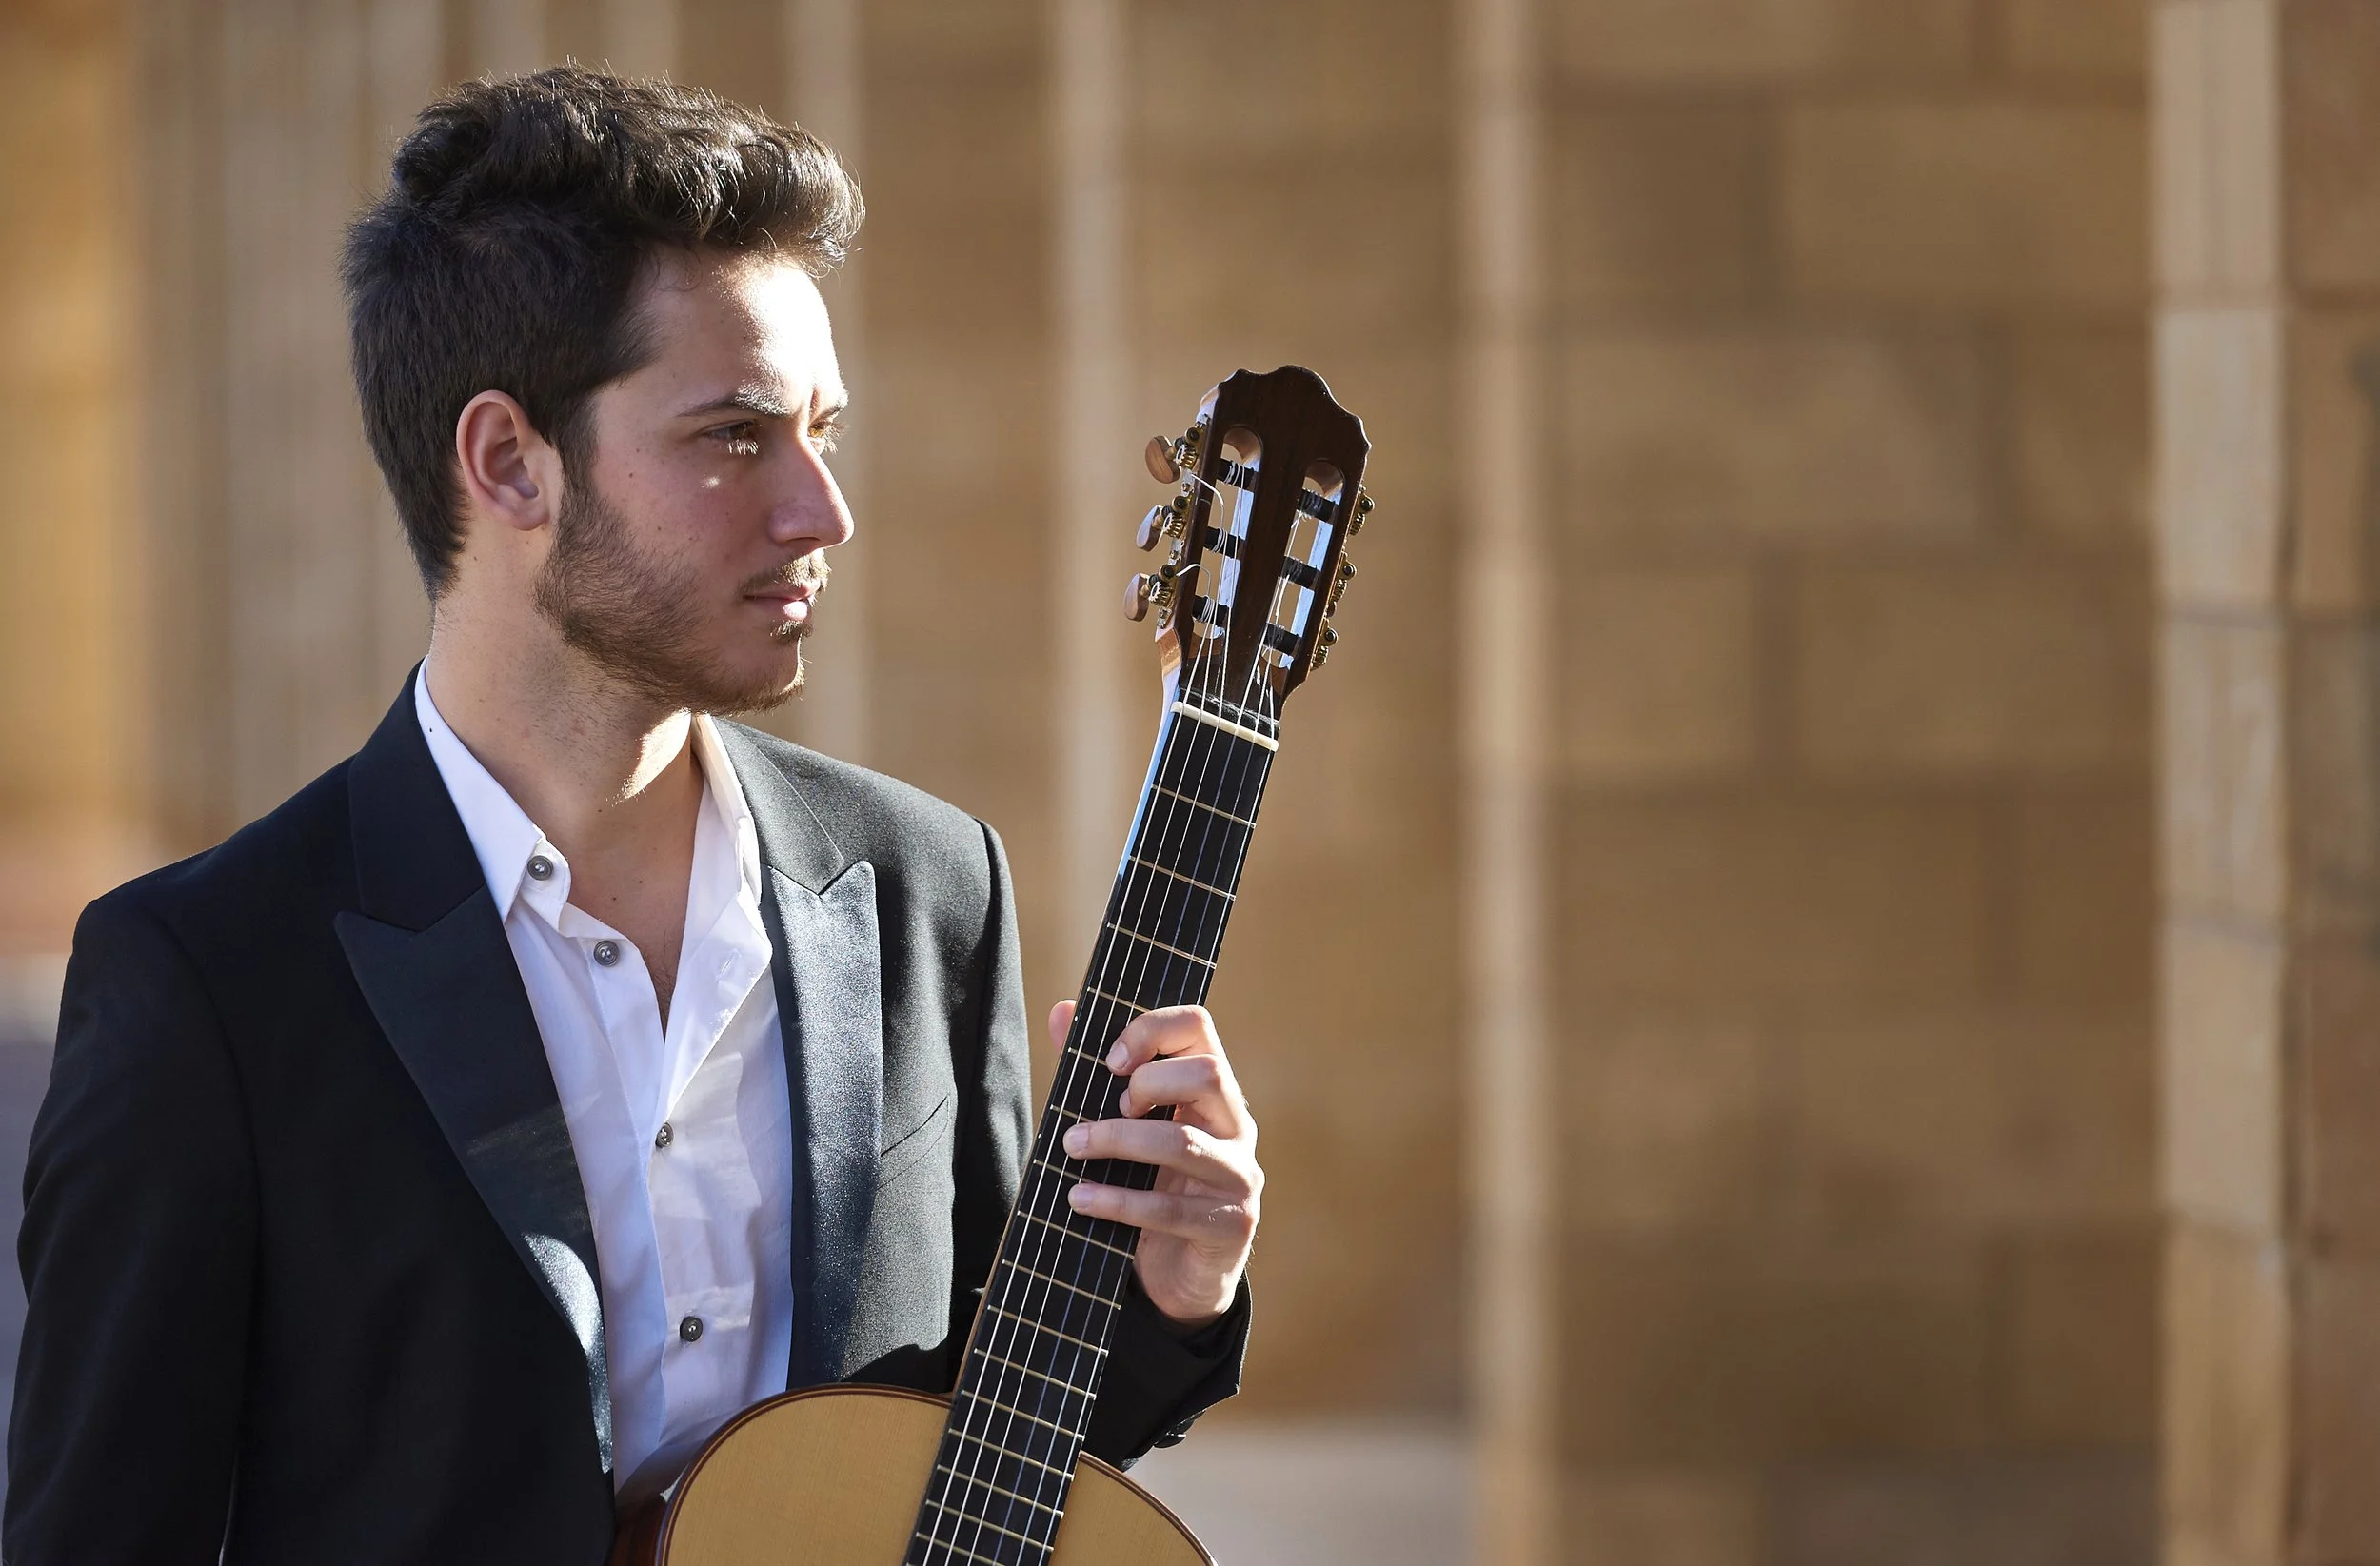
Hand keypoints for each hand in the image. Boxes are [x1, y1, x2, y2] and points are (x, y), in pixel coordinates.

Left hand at [1046, 1000, 1260, 1328]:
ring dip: (1117, 1141)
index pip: (1200, 1028)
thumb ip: (1096, 1073)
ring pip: (1183, 1143)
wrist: (1184, 1277)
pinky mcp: (1229, 1228)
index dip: (1151, 1029)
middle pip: (1206, 1074)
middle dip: (1144, 1084)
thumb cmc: (1154, 1188)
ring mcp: (1239, 1178)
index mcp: (1214, 1091)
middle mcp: (1237, 1127)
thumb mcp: (1127, 1127)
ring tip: (1073, 1148)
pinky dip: (1116, 1201)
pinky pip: (1169, 1209)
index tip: (1108, 1059)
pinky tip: (1079, 1199)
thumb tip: (1063, 1011)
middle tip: (1105, 1112)